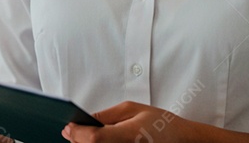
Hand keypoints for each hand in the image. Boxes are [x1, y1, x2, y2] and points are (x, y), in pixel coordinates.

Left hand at [62, 101, 193, 142]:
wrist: (181, 140)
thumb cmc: (159, 122)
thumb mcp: (131, 109)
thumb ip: (106, 115)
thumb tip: (84, 121)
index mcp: (128, 136)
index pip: (94, 139)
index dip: (77, 133)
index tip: (67, 127)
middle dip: (78, 140)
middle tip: (69, 131)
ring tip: (80, 136)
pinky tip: (93, 141)